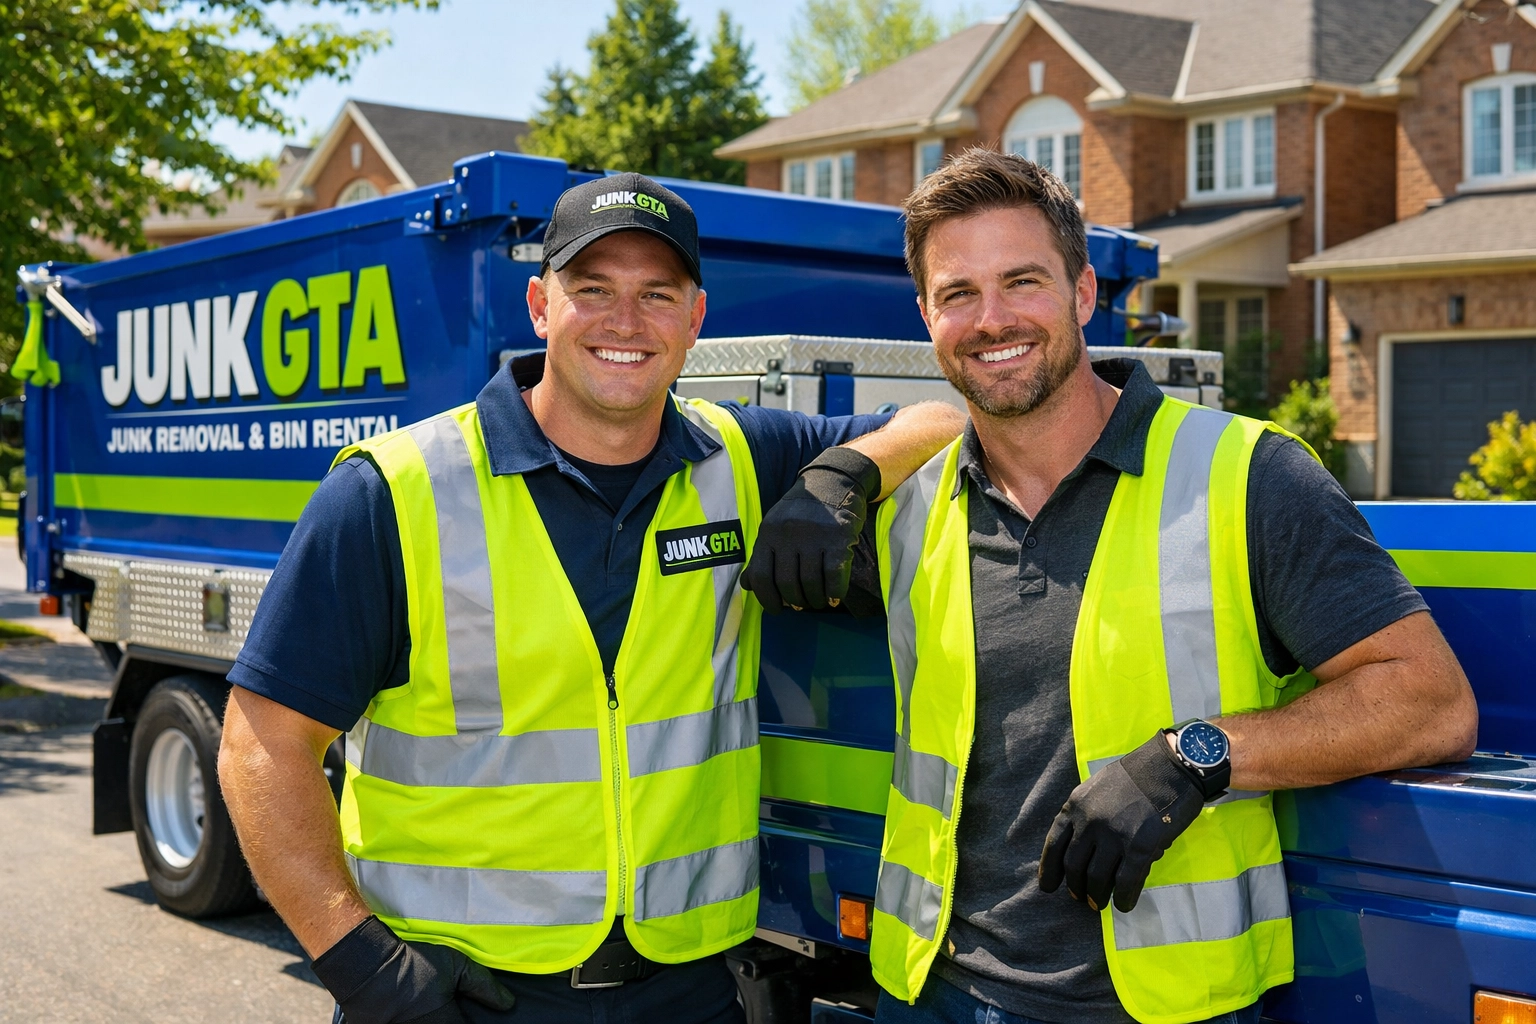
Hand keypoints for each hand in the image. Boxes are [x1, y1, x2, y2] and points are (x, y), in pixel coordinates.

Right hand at [312, 916, 515, 1023]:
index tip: (477, 1020)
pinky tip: (419, 1013)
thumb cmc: (414, 965)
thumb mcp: (455, 967)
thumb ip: (483, 986)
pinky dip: (416, 1023)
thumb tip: (508, 1004)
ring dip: (436, 1023)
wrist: (367, 968)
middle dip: (454, 1022)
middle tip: (451, 1012)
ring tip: (434, 1012)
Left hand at [743, 447, 880, 614]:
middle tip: (801, 605)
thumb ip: (761, 555)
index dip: (767, 599)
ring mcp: (813, 536)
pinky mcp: (838, 538)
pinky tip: (835, 595)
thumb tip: (747, 585)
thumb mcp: (774, 526)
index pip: (760, 576)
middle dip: (795, 601)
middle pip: (787, 583)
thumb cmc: (800, 510)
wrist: (833, 480)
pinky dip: (835, 591)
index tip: (776, 609)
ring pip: (810, 583)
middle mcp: (787, 535)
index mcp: (768, 533)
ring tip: (819, 601)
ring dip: (815, 599)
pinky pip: (834, 575)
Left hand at [1038, 732, 1206, 912]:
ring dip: (1097, 896)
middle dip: (1076, 887)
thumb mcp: (1097, 788)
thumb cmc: (1136, 776)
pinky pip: (1126, 882)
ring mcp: (1114, 835)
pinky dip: (1124, 898)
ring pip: (1097, 878)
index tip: (1049, 887)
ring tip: (1100, 904)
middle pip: (1074, 866)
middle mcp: (1090, 822)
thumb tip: (1084, 850)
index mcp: (1076, 806)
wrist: (1171, 766)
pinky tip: (1124, 905)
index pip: (1054, 845)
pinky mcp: (1140, 846)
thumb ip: (1086, 816)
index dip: (1049, 870)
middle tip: (1082, 899)